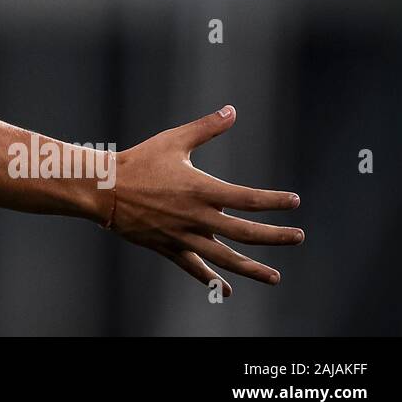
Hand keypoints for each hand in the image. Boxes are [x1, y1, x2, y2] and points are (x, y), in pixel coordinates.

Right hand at [108, 105, 302, 295]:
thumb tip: (232, 110)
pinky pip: (193, 268)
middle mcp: (195, 216)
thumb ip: (205, 128)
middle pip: (243, 232)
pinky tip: (226, 290)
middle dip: (274, 237)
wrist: (103, 189)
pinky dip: (211, 280)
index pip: (246, 199)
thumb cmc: (139, 161)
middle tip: (298, 237)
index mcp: (200, 189)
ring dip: (252, 269)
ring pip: (224, 258)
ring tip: (275, 277)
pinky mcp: (168, 247)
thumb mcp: (173, 141)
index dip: (273, 201)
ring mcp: (182, 235)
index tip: (294, 201)